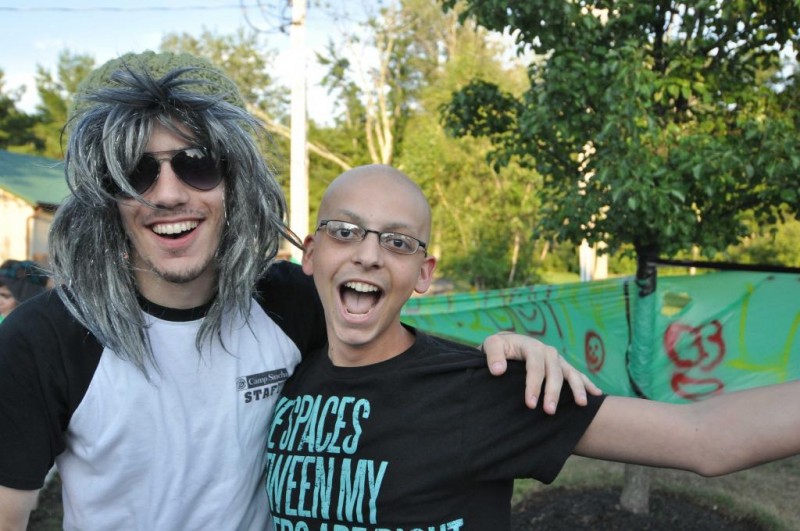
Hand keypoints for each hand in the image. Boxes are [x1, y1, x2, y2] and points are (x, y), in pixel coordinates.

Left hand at [481, 332, 601, 413]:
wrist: (508, 343)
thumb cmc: (498, 349)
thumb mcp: (490, 346)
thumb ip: (493, 356)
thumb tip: (498, 370)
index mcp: (531, 346)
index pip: (535, 366)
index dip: (533, 385)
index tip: (530, 404)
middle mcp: (547, 351)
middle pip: (554, 372)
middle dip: (553, 392)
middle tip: (549, 411)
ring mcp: (557, 359)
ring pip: (570, 373)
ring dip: (577, 388)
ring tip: (581, 404)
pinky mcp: (562, 366)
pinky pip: (577, 374)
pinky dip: (587, 383)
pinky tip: (597, 394)